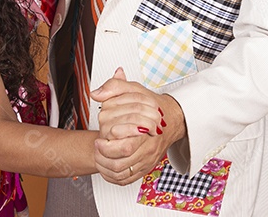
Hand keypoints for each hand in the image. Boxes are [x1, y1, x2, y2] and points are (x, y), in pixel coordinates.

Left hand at [91, 68, 184, 185]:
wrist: (171, 119)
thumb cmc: (152, 105)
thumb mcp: (134, 90)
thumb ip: (114, 88)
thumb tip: (96, 93)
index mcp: (147, 131)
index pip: (127, 146)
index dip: (109, 145)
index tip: (100, 138)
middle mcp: (148, 148)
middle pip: (122, 163)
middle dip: (104, 157)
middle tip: (97, 146)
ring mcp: (147, 160)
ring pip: (121, 173)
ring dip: (105, 166)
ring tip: (99, 154)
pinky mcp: (144, 168)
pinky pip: (125, 179)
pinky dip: (112, 175)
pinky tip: (106, 165)